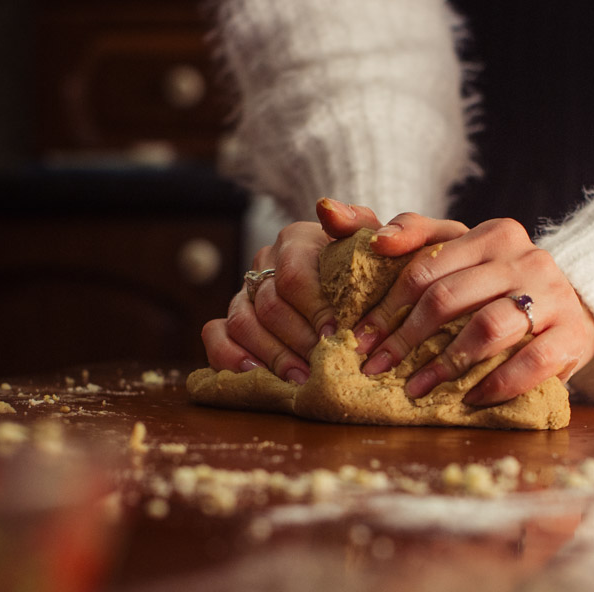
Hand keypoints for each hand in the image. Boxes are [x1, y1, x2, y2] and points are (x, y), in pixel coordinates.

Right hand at [200, 198, 382, 382]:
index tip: (338, 335)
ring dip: (272, 355)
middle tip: (323, 368)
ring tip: (302, 380)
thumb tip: (327, 210)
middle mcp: (266, 262)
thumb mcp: (377, 244)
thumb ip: (362, 224)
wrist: (363, 284)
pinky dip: (231, 357)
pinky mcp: (233, 318)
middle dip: (298, 340)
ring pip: (242, 322)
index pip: (294, 275)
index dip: (314, 309)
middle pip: (269, 304)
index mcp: (297, 240)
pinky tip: (258, 376)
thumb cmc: (374, 268)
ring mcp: (246, 291)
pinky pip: (216, 335)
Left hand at [353, 212, 593, 405]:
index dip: (385, 305)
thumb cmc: (499, 287)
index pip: (424, 264)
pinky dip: (497, 382)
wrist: (576, 312)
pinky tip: (471, 398)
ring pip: (488, 326)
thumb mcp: (458, 255)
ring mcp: (553, 293)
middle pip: (449, 296)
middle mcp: (525, 256)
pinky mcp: (573, 333)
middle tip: (376, 369)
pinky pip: (533, 360)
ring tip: (416, 388)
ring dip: (445, 363)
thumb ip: (403, 235)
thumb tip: (328, 211)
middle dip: (404, 339)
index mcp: (492, 234)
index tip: (359, 338)